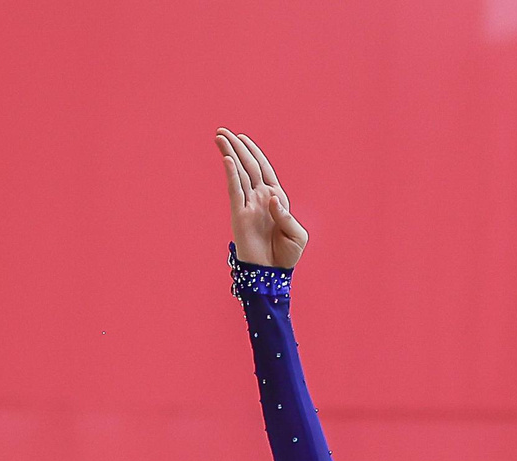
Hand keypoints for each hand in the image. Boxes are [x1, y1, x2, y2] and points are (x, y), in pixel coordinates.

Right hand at [217, 129, 307, 269]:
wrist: (272, 275)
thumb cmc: (287, 256)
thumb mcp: (297, 236)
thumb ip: (287, 216)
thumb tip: (273, 199)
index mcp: (276, 198)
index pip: (263, 169)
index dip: (253, 152)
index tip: (242, 137)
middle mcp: (260, 198)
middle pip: (247, 165)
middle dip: (236, 147)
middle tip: (222, 131)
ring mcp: (249, 206)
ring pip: (238, 173)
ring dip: (230, 154)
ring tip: (219, 137)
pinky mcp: (239, 216)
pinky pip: (234, 191)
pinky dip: (231, 175)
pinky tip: (227, 160)